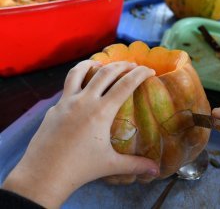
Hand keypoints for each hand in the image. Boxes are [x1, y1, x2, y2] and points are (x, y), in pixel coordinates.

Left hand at [2, 60, 157, 207]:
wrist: (43, 175)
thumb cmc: (79, 169)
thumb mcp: (110, 165)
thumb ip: (135, 165)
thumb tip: (157, 170)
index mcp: (101, 111)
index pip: (125, 84)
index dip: (140, 74)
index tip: (150, 70)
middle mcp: (84, 100)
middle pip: (106, 72)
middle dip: (122, 65)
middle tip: (133, 65)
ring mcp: (67, 101)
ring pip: (79, 71)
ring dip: (93, 63)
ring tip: (101, 63)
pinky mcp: (55, 107)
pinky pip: (67, 86)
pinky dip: (77, 80)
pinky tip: (81, 89)